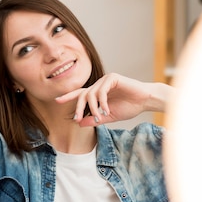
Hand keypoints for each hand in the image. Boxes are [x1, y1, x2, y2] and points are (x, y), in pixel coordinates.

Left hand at [55, 73, 171, 126]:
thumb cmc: (129, 107)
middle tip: (77, 118)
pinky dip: (102, 102)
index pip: (80, 94)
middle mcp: (99, 85)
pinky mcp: (112, 78)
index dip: (68, 97)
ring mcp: (105, 80)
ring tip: (100, 117)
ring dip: (93, 108)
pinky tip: (106, 110)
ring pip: (91, 94)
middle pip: (82, 95)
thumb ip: (94, 119)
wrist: (145, 101)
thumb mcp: (108, 117)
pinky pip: (101, 91)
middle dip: (78, 108)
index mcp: (97, 93)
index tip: (57, 101)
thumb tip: (79, 123)